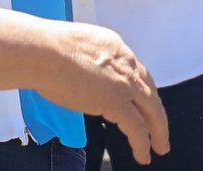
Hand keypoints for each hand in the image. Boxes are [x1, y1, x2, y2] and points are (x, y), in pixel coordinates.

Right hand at [37, 23, 168, 164]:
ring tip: (159, 147)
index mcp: (115, 47)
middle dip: (157, 113)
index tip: (143, 103)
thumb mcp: (76, 46)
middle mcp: (125, 63)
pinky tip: (143, 154)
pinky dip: (142, 144)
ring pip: (152, 111)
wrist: (42, 51)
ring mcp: (123, 83)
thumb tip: (79, 72)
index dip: (143, 90)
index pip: (136, 71)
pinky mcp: (117, 102)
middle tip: (160, 129)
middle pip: (150, 91)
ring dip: (158, 131)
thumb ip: (87, 60)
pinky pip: (137, 128)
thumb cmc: (45, 48)